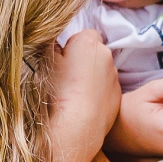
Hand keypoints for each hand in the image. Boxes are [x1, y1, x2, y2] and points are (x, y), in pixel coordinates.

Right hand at [45, 30, 120, 161]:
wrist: (76, 126)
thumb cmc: (55, 91)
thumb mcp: (43, 62)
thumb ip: (51, 48)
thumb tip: (56, 46)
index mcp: (88, 42)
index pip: (84, 35)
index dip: (72, 47)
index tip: (62, 61)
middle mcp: (107, 55)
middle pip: (94, 52)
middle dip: (83, 60)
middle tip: (67, 77)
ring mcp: (114, 76)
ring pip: (102, 71)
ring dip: (91, 77)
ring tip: (74, 95)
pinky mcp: (118, 95)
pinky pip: (107, 88)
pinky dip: (98, 93)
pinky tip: (85, 106)